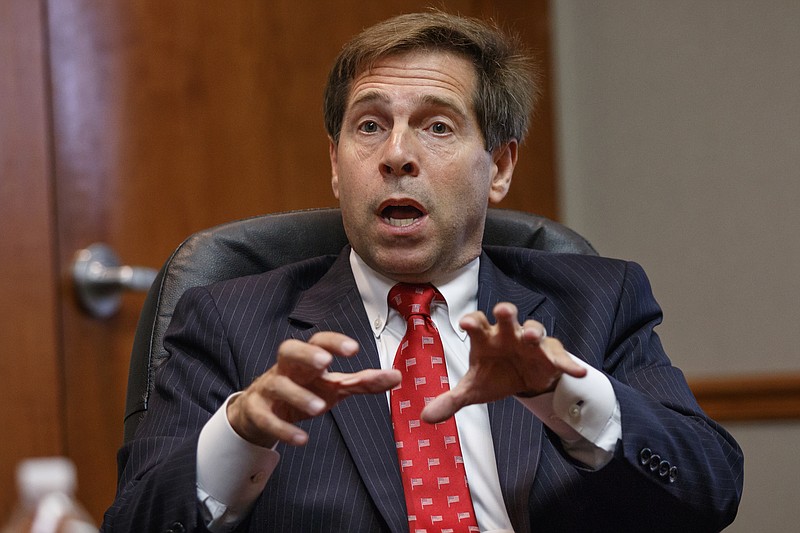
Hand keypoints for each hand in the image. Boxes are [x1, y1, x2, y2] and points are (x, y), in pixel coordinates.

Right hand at [227, 332, 400, 447]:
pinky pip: (266, 418)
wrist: (260, 413)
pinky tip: (301, 438)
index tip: (354, 349)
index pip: (318, 341)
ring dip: (298, 395)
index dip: (334, 342)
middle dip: (306, 354)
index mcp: (306, 360)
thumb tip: (396, 376)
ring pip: (278, 385)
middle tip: (325, 362)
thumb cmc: (303, 391)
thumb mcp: (333, 386)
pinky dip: (283, 428)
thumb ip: (363, 382)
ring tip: (319, 408)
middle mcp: (286, 369)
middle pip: (289, 350)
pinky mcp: (256, 412)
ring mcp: (268, 389)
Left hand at [421, 302, 586, 422]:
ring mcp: (531, 342)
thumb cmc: (494, 375)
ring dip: (534, 332)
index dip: (472, 322)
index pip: (477, 324)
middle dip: (506, 313)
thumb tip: (425, 417)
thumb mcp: (473, 389)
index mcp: (486, 339)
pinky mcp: (551, 355)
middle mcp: (508, 335)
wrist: (522, 380)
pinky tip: (577, 371)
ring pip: (534, 330)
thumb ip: (451, 400)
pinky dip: (568, 363)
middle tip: (503, 311)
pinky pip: (560, 357)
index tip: (465, 323)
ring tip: (533, 337)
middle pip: (506, 319)